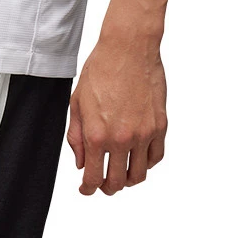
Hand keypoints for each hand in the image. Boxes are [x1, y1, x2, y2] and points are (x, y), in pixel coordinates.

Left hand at [66, 30, 167, 194]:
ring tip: (121, 171)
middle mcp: (122, 139)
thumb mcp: (77, 102)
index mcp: (98, 134)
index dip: (88, 189)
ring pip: (139, 175)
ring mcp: (144, 133)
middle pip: (118, 183)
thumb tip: (82, 163)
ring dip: (128, 179)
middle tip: (103, 182)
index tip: (86, 188)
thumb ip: (77, 136)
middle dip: (107, 187)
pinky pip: (156, 157)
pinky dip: (146, 163)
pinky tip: (137, 157)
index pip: (94, 178)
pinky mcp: (160, 125)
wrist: (128, 47)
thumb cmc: (101, 68)